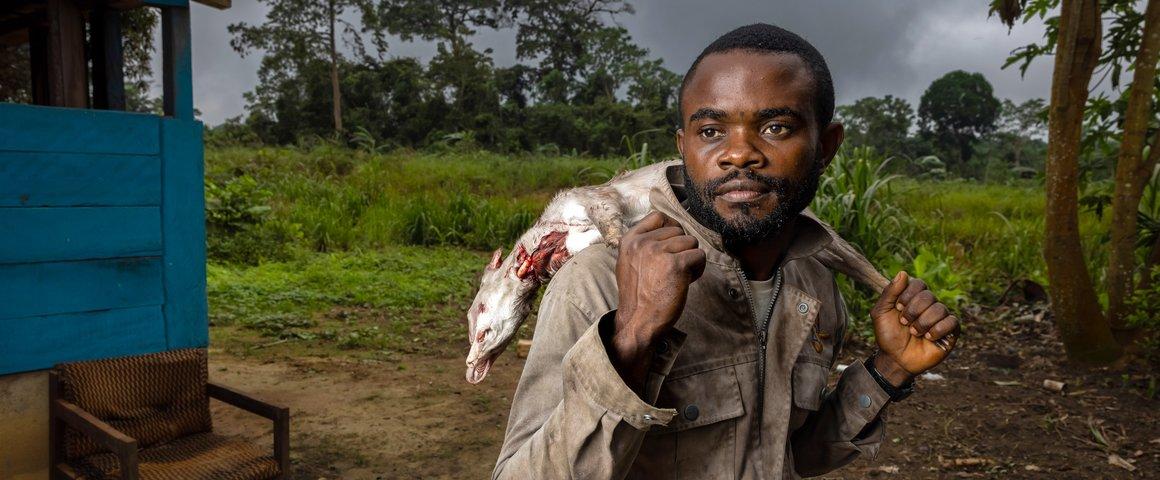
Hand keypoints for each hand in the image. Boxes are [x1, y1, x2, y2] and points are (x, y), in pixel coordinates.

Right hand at [609, 211, 705, 387]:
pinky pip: (699, 256)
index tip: (670, 247)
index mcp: (629, 240)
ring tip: (678, 276)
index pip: (658, 217)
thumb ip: (642, 245)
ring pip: (691, 242)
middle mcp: (643, 242)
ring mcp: (658, 251)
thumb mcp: (628, 263)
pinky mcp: (676, 264)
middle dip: (681, 249)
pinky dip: (698, 270)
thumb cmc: (637, 296)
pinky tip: (686, 282)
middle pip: (678, 231)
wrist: (638, 321)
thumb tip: (667, 229)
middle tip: (672, 270)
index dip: (670, 230)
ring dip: (690, 259)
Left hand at [870, 271, 959, 385]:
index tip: (898, 308)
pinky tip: (929, 338)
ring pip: (939, 309)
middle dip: (913, 312)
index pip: (919, 283)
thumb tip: (903, 273)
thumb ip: (890, 292)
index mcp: (913, 297)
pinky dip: (937, 330)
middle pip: (928, 296)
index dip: (907, 295)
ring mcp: (940, 317)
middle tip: (904, 324)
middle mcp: (928, 304)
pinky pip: (952, 321)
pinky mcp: (951, 331)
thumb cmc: (888, 335)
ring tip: (915, 333)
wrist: (895, 359)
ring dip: (923, 323)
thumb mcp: (880, 312)